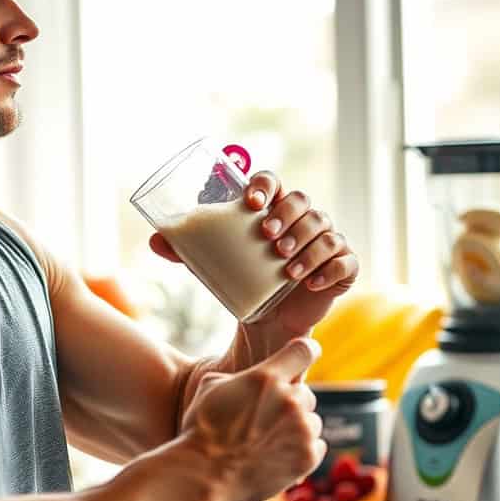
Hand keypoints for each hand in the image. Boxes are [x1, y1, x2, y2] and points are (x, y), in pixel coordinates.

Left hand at [150, 170, 357, 347]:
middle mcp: (302, 220)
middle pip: (303, 202)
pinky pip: (345, 262)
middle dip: (287, 217)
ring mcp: (325, 242)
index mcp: (271, 208)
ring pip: (325, 230)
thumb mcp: (210, 265)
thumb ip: (184, 251)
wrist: (266, 318)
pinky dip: (330, 270)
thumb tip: (154, 241)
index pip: (274, 182)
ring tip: (284, 267)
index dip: (265, 185)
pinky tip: (312, 281)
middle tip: (268, 238)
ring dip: (306, 245)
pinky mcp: (341, 269)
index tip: (251, 203)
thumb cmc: (241, 278)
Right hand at [179, 337, 324, 500]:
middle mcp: (290, 401)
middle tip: (268, 417)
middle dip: (290, 401)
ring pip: (311, 420)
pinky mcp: (308, 458)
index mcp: (267, 378)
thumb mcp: (210, 386)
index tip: (305, 354)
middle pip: (306, 393)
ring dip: (297, 427)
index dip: (305, 351)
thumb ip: (239, 375)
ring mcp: (302, 431)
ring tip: (269, 439)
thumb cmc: (201, 429)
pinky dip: (302, 449)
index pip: (303, 351)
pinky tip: (278, 453)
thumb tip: (248, 376)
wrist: (204, 475)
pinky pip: (317, 445)